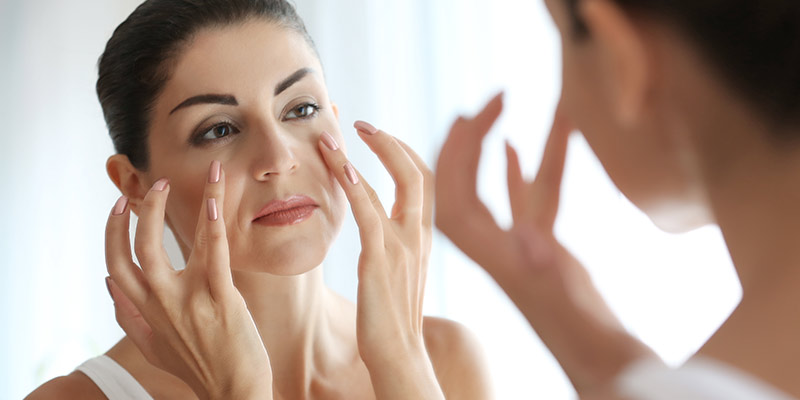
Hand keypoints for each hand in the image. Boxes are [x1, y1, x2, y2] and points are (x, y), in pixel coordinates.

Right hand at [105, 161, 271, 399]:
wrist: (233, 390)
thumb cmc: (196, 367)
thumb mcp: (152, 347)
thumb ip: (127, 317)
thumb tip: (107, 284)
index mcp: (144, 310)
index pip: (115, 264)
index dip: (113, 231)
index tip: (119, 205)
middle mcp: (161, 303)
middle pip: (138, 250)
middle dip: (145, 212)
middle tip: (158, 185)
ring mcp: (190, 300)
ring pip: (179, 245)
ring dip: (189, 206)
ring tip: (199, 177)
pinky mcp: (222, 299)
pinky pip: (215, 257)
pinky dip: (214, 228)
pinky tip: (215, 205)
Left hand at [317, 122, 443, 399]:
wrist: (399, 357)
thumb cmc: (391, 322)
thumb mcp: (399, 277)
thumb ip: (392, 249)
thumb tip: (378, 231)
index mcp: (423, 239)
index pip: (423, 182)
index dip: (403, 153)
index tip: (379, 137)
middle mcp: (418, 236)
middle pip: (417, 173)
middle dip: (390, 143)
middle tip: (361, 125)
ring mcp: (403, 247)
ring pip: (393, 185)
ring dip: (362, 156)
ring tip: (333, 137)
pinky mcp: (381, 259)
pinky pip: (370, 212)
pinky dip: (355, 183)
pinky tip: (338, 165)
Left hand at [435, 93, 658, 392]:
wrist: (602, 358)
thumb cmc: (585, 335)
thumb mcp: (563, 294)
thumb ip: (545, 263)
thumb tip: (527, 234)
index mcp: (489, 251)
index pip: (452, 191)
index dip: (454, 151)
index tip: (467, 113)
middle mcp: (496, 245)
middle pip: (467, 183)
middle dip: (471, 139)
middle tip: (490, 100)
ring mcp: (519, 245)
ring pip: (502, 186)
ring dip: (500, 146)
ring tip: (505, 104)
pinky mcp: (542, 250)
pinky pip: (527, 201)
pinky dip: (522, 171)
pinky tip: (517, 146)